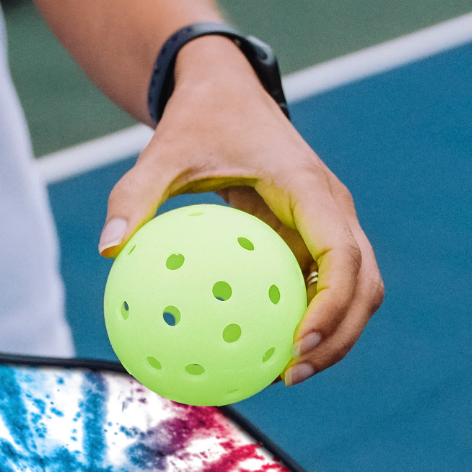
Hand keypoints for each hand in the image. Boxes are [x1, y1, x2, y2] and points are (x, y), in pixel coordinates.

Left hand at [97, 36, 383, 386]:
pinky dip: (308, 321)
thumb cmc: (198, 123)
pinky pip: (322, 287)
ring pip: (357, 291)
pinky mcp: (316, 237)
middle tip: (289, 376)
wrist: (227, 95)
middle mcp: (334, 208)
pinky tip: (265, 351)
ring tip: (282, 375)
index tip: (297, 345)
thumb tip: (107, 251)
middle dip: (339, 337)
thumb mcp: (161, 153)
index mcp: (310, 187)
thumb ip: (134, 197)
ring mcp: (330, 225)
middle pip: (365, 284)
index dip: (332, 305)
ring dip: (332, 337)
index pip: (342, 255)